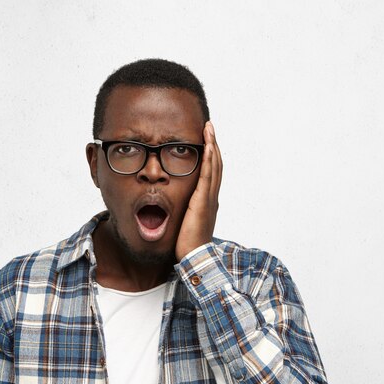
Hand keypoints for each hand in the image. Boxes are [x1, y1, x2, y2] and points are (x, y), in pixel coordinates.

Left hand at [175, 121, 222, 260]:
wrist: (194, 256)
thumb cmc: (187, 244)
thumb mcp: (182, 222)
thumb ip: (180, 211)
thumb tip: (167, 206)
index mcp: (207, 200)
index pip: (211, 172)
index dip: (210, 155)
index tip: (206, 140)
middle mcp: (211, 196)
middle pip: (216, 164)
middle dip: (212, 144)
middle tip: (209, 127)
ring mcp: (209, 197)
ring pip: (215, 166)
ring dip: (212, 145)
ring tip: (209, 128)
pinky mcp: (204, 200)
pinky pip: (209, 175)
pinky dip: (210, 159)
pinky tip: (208, 146)